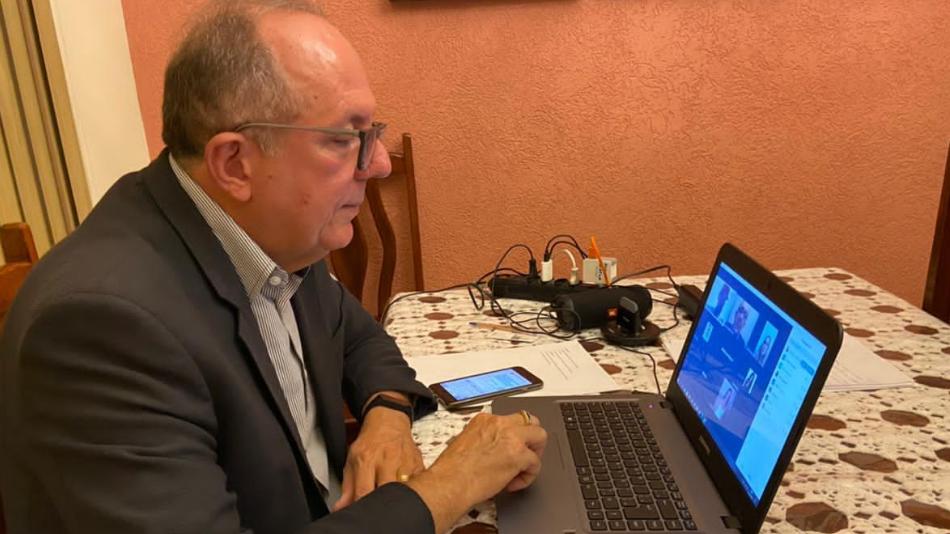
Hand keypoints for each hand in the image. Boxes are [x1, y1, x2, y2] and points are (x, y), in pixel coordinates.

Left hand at [332, 405, 421, 510]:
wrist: (390, 422)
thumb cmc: (371, 441)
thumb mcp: (352, 459)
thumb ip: (347, 486)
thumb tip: (341, 507)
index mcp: (367, 459)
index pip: (364, 492)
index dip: (362, 506)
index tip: (362, 510)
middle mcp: (388, 460)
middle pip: (387, 492)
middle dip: (382, 502)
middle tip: (378, 505)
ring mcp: (405, 462)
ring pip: (405, 490)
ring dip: (398, 496)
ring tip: (392, 496)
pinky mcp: (419, 464)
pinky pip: (418, 485)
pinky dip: (412, 491)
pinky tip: (405, 489)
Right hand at [406, 412, 546, 532]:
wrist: (450, 483)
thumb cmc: (452, 470)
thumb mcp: (465, 442)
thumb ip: (483, 439)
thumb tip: (492, 450)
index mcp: (484, 420)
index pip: (509, 421)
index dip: (511, 437)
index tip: (507, 450)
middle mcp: (500, 424)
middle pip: (529, 421)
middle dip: (531, 438)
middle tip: (525, 455)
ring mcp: (511, 437)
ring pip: (540, 435)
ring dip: (535, 453)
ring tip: (524, 468)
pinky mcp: (519, 455)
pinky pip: (535, 463)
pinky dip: (528, 476)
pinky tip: (514, 484)